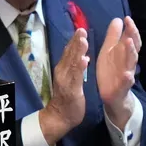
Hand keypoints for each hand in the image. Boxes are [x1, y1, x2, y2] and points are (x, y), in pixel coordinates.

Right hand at [39, 28, 89, 145]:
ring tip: (84, 41)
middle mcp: (62, 72)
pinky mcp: (71, 90)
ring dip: (78, 52)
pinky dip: (80, 68)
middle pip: (69, 55)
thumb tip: (80, 54)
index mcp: (63, 69)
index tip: (80, 29)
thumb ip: (73, 67)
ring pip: (72, 63)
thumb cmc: (67, 98)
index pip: (68, 52)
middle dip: (76, 42)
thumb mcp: (69, 79)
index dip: (74, 41)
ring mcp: (66, 81)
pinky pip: (76, 77)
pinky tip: (85, 60)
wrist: (60, 116)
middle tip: (81, 30)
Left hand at [97, 17, 140, 128]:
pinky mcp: (122, 87)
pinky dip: (128, 79)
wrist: (112, 95)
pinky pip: (126, 83)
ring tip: (129, 42)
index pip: (131, 39)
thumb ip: (114, 36)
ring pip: (131, 63)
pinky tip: (129, 75)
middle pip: (133, 48)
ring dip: (131, 53)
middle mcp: (127, 63)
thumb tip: (118, 19)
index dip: (131, 29)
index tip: (127, 18)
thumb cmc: (111, 70)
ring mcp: (126, 75)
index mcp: (124, 54)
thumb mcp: (110, 51)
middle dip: (133, 37)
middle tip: (130, 26)